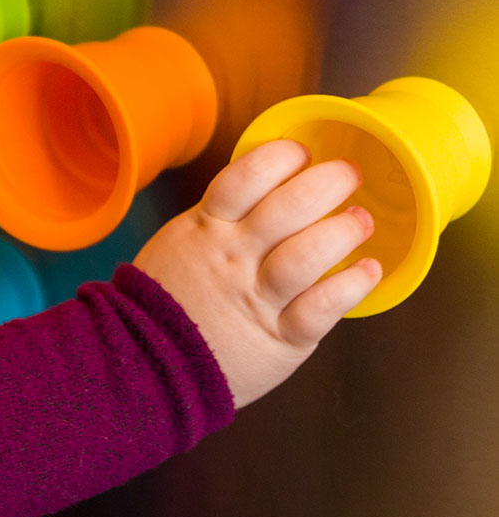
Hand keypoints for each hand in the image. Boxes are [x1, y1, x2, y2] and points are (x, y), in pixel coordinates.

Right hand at [134, 140, 381, 407]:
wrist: (147, 364)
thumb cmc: (168, 298)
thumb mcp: (180, 242)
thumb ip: (219, 217)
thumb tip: (264, 184)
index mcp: (206, 228)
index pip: (246, 177)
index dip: (281, 157)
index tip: (302, 152)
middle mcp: (234, 258)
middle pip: (287, 208)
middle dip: (327, 182)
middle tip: (349, 175)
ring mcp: (257, 298)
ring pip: (307, 255)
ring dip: (343, 231)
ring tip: (361, 220)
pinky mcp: (280, 338)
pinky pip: (322, 308)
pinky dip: (352, 286)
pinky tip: (368, 270)